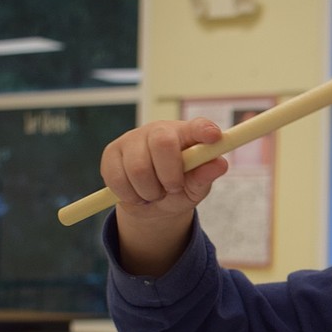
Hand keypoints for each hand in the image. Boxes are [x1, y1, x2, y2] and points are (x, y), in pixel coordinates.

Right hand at [101, 117, 228, 219]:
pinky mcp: (111, 152)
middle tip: (172, 189)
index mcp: (186, 135)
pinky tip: (136, 193)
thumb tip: (220, 164)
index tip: (214, 137)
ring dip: (149, 191)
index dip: (204, 130)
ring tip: (154, 194)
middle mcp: (159, 130)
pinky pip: (117, 178)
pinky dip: (130, 195)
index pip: (197, 126)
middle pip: (163, 143)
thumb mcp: (195, 189)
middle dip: (169, 175)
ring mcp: (132, 138)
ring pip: (138, 168)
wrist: (150, 204)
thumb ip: (205, 177)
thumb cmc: (179, 190)